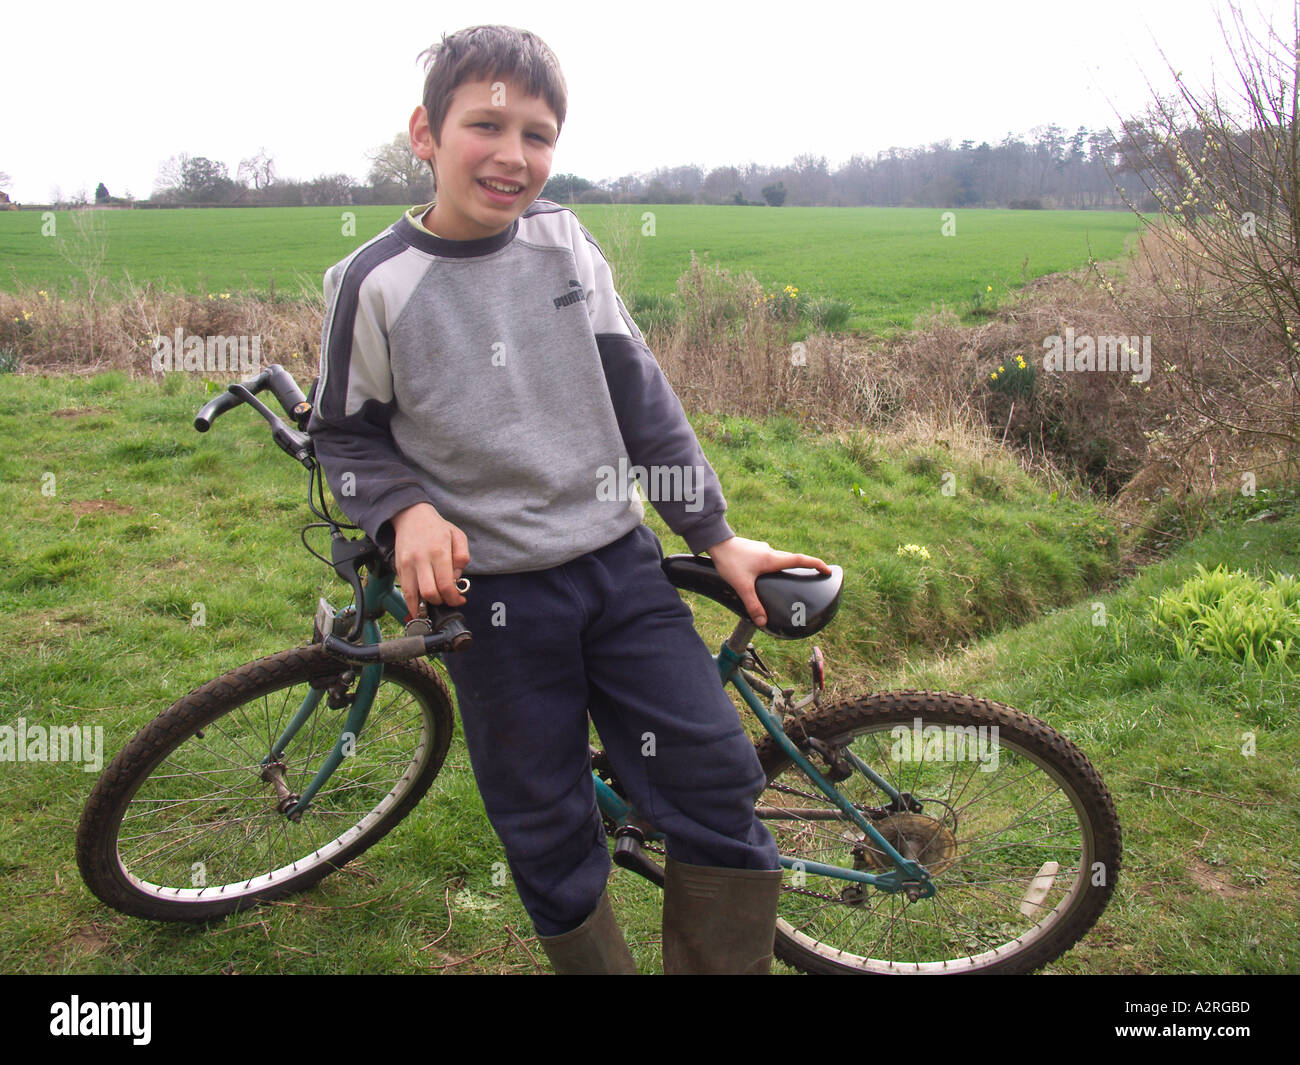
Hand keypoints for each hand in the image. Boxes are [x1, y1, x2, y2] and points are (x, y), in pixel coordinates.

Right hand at [391, 502, 470, 619]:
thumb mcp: (458, 536)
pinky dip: (412, 602)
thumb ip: (462, 557)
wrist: (411, 516)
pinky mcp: (398, 567)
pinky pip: (404, 590)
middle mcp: (421, 559)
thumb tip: (456, 578)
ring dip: (424, 606)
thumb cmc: (437, 528)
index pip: (446, 585)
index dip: (453, 598)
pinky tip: (420, 604)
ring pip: (413, 596)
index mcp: (439, 552)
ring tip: (433, 606)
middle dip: (441, 602)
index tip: (459, 600)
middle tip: (447, 600)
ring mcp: (407, 564)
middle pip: (430, 593)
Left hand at [705, 535, 830, 627]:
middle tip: (814, 575)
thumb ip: (752, 603)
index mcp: (772, 559)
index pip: (801, 560)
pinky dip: (773, 565)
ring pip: (779, 558)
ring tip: (788, 578)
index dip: (816, 564)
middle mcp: (770, 552)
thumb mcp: (742, 585)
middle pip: (792, 559)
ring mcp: (761, 549)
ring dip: (786, 566)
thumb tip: (763, 621)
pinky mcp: (753, 550)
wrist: (715, 541)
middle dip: (804, 567)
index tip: (827, 570)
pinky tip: (764, 574)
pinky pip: (769, 558)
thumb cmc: (730, 561)